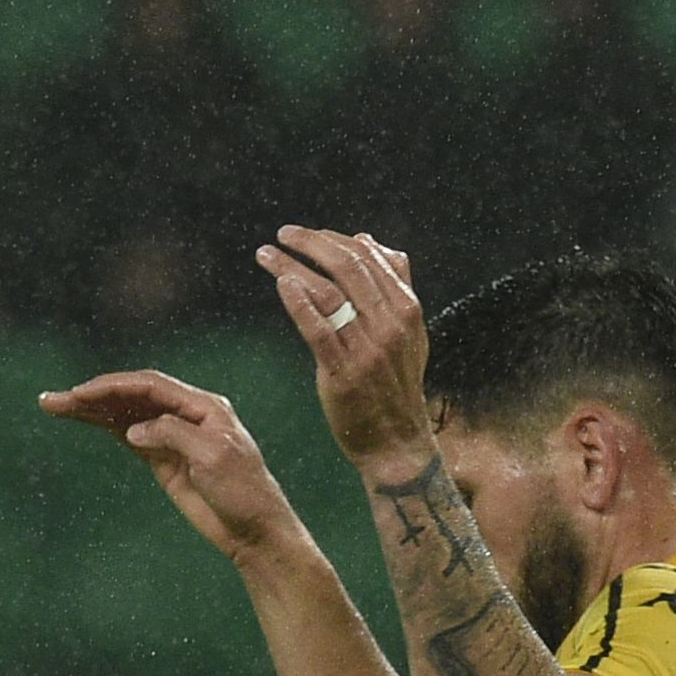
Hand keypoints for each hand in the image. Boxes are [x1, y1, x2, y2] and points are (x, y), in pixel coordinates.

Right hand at [37, 371, 319, 569]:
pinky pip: (129, 436)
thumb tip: (134, 428)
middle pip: (132, 396)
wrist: (254, 530)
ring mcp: (173, 437)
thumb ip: (172, 434)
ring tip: (54, 406)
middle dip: (92, 395)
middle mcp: (186, 415)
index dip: (113, 386)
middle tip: (54, 399)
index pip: (151, 386)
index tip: (81, 394)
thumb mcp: (212, 457)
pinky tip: (82, 420)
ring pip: (125, 415)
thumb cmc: (243, 491)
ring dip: (91, 410)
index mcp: (204, 406)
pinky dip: (105, 427)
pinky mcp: (164, 461)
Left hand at [259, 225, 434, 479]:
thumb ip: (394, 283)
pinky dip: (299, 303)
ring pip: (328, 292)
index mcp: (407, 307)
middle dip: (311, 243)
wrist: (396, 441)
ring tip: (265, 254)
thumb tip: (370, 239)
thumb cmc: (395, 384)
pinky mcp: (344, 372)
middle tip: (282, 234)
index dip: (333, 239)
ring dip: (292, 266)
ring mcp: (368, 348)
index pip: (367, 257)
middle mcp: (391, 322)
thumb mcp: (409, 331)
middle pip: (347, 266)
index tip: (304, 234)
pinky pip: (318, 330)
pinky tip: (281, 285)